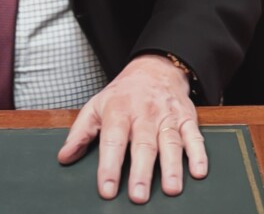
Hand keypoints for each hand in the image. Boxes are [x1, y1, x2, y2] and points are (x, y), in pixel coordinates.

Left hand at [57, 54, 206, 202]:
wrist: (155, 68)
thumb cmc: (123, 94)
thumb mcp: (96, 105)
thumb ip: (80, 132)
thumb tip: (64, 157)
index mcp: (119, 110)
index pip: (113, 140)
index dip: (109, 166)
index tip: (107, 188)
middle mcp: (145, 113)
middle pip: (144, 144)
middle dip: (142, 171)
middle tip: (139, 196)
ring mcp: (168, 115)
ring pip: (171, 142)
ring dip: (172, 167)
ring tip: (171, 189)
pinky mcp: (186, 117)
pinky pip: (194, 136)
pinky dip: (198, 154)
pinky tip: (198, 172)